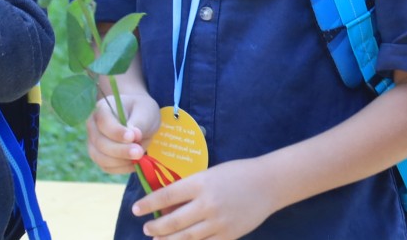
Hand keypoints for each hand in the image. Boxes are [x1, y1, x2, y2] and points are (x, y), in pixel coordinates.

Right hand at [86, 90, 160, 174]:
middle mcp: (93, 127)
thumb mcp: (146, 111)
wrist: (140, 117)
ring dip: (121, 161)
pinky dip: (122, 168)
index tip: (133, 137)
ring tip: (140, 157)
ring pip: (101, 158)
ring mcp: (93, 143)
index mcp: (103, 109)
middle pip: (100, 143)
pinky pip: (107, 167)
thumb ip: (139, 123)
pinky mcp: (99, 157)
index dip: (117, 132)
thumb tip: (134, 137)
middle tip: (139, 152)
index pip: (104, 122)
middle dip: (121, 150)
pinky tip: (136, 163)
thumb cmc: (142, 110)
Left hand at [132, 159, 278, 238]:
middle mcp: (207, 203)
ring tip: (158, 239)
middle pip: (172, 221)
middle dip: (155, 227)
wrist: (269, 184)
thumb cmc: (238, 174)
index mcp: (202, 183)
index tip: (136, 209)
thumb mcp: (212, 174)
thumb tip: (168, 206)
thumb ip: (191, 189)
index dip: (148, 204)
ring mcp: (218, 222)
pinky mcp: (228, 235)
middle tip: (147, 228)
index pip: (167, 195)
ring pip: (184, 237)